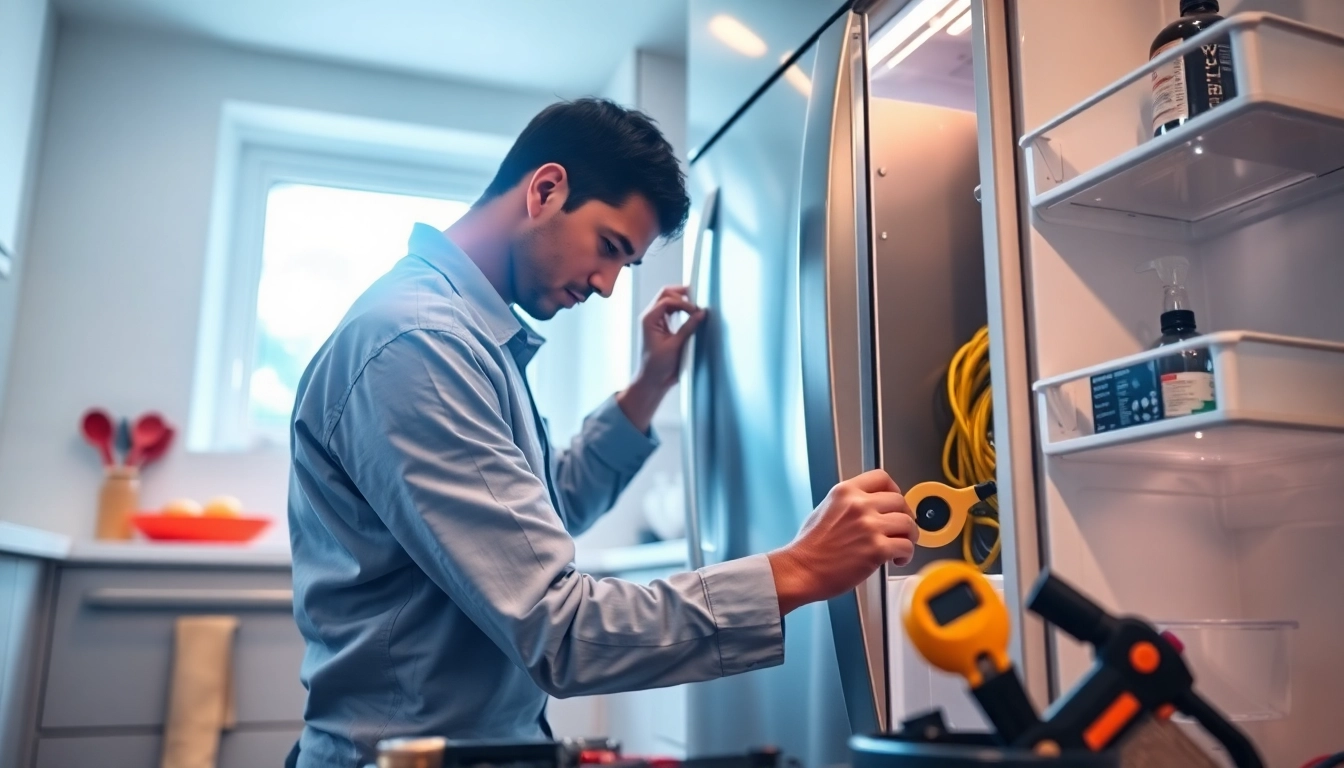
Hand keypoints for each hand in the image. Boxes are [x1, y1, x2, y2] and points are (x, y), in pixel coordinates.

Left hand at [616, 286, 705, 431]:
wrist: (652, 381)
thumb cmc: (658, 366)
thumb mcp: (675, 346)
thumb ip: (688, 328)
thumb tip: (700, 313)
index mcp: (649, 319)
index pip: (667, 301)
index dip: (683, 303)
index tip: (696, 311)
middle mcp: (651, 318)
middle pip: (666, 295)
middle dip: (682, 295)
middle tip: (698, 299)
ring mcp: (656, 322)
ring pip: (668, 301)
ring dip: (682, 301)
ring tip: (696, 307)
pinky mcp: (662, 328)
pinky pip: (671, 312)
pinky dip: (681, 310)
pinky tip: (691, 314)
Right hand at [766, 469, 917, 615]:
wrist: (801, 570)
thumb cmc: (809, 547)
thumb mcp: (826, 509)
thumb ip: (850, 503)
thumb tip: (872, 507)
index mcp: (846, 491)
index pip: (882, 478)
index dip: (894, 491)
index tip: (895, 504)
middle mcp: (859, 505)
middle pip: (900, 501)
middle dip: (904, 516)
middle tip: (900, 529)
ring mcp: (869, 526)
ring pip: (908, 523)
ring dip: (908, 536)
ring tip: (899, 546)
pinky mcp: (876, 549)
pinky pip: (906, 547)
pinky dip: (905, 555)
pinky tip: (895, 559)